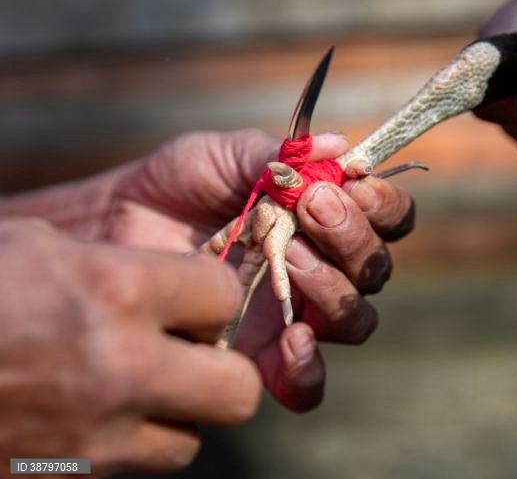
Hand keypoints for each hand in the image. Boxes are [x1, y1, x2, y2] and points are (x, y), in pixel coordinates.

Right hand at [0, 220, 258, 474]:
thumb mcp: (29, 247)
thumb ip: (111, 265)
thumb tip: (169, 283)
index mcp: (112, 292)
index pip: (224, 294)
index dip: (211, 293)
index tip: (191, 294)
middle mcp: (118, 369)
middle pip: (237, 391)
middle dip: (221, 371)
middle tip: (186, 351)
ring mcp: (92, 437)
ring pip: (188, 441)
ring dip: (172, 415)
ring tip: (131, 386)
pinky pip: (129, 467)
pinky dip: (122, 444)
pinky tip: (83, 414)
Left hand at [104, 130, 414, 410]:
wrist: (114, 228)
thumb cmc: (176, 184)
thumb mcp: (222, 155)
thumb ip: (277, 154)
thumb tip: (336, 145)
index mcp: (326, 218)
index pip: (388, 217)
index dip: (382, 204)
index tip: (349, 185)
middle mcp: (324, 267)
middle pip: (376, 268)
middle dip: (354, 238)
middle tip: (311, 211)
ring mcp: (296, 315)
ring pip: (356, 320)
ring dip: (335, 290)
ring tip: (287, 259)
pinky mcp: (262, 359)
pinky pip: (308, 384)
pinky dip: (310, 367)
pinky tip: (290, 339)